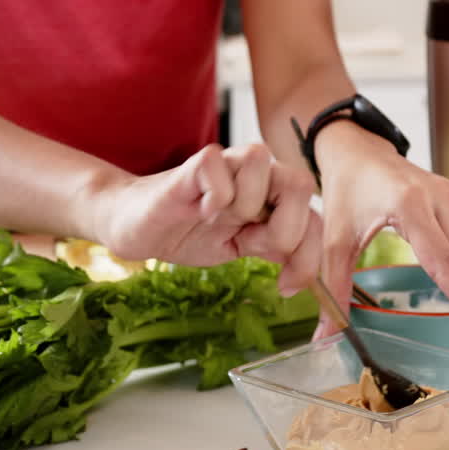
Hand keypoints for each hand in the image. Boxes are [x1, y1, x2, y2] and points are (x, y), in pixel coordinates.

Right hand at [92, 143, 320, 294]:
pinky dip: (214, 198)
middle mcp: (255, 173)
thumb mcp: (239, 248)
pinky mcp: (193, 165)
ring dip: (246, 204)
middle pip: (300, 183)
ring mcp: (226, 164)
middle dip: (286, 228)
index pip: (313, 217)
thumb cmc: (188, 233)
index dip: (308, 255)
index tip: (286, 287)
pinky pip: (219, 169)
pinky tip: (199, 210)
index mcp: (272, 194)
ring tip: (220, 220)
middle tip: (254, 246)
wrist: (136, 227)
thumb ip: (273, 247)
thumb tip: (309, 270)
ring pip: (261, 162)